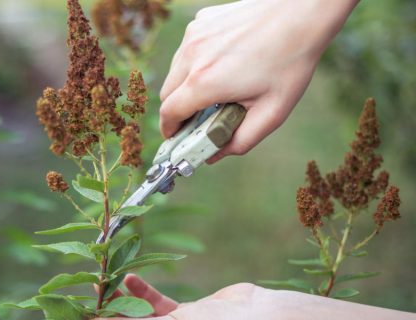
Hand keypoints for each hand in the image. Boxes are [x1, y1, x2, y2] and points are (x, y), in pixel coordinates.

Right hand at [159, 0, 358, 162]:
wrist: (302, 11)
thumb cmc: (291, 60)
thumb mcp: (272, 112)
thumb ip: (241, 141)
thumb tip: (215, 155)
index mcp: (205, 82)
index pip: (169, 113)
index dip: (170, 130)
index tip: (176, 138)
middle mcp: (192, 56)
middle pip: (167, 93)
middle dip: (177, 110)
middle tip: (197, 119)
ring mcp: (194, 35)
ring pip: (175, 71)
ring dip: (185, 86)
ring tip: (214, 90)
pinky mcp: (201, 22)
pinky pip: (187, 50)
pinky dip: (195, 63)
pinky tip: (223, 63)